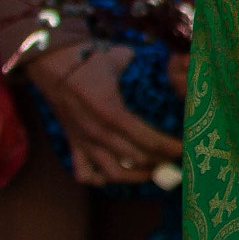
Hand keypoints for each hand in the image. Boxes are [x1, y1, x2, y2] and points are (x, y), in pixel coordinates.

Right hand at [25, 43, 182, 187]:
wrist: (53, 65)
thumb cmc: (91, 60)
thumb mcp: (122, 59)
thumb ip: (146, 66)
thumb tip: (174, 62)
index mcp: (111, 112)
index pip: (147, 139)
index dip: (168, 147)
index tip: (184, 149)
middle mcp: (97, 133)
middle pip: (135, 158)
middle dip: (160, 162)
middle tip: (176, 160)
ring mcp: (83, 142)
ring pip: (112, 173)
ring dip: (135, 177)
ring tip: (154, 172)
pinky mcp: (73, 144)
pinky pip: (83, 173)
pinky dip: (98, 180)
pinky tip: (113, 177)